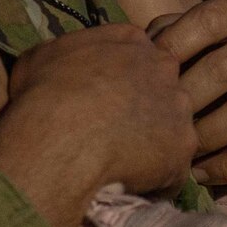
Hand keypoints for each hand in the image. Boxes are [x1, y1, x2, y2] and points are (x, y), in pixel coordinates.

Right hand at [0, 24, 197, 226]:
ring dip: (152, 145)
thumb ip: (71, 53)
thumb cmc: (44, 93)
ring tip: (121, 165)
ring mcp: (178, 106)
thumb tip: (70, 66)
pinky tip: (129, 186)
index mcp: (131, 40)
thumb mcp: (43, 55)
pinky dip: (155, 180)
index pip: (140, 57)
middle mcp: (163, 67)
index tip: (107, 102)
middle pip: (162, 89)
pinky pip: (173, 168)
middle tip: (115, 134)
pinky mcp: (183, 146)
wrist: (61, 138)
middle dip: (144, 109)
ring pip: (171, 128)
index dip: (124, 83)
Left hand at [149, 0, 226, 184]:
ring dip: (203, 138)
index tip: (142, 73)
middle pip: (221, 71)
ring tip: (176, 151)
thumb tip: (139, 43)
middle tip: (153, 122)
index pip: (207, 19)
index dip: (171, 46)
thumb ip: (189, 27)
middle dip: (182, 101)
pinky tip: (201, 172)